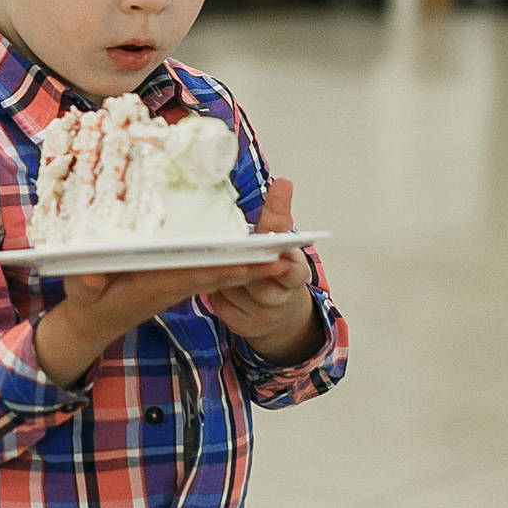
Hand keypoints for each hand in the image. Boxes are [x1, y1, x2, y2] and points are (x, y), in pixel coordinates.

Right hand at [32, 177, 319, 389]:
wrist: (91, 323)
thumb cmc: (85, 302)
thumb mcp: (79, 293)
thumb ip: (84, 283)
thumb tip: (91, 278)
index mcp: (149, 287)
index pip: (191, 277)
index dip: (219, 271)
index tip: (247, 265)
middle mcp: (168, 287)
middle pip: (215, 275)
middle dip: (248, 269)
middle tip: (283, 259)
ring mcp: (173, 285)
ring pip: (217, 274)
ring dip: (247, 267)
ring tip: (280, 254)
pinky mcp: (173, 281)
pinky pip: (208, 272)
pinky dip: (231, 264)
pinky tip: (251, 253)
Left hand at [207, 178, 323, 365]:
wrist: (279, 313)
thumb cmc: (275, 267)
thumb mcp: (280, 243)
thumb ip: (279, 217)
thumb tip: (284, 182)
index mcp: (295, 274)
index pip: (293, 270)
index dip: (286, 268)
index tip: (281, 264)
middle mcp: (281, 298)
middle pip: (259, 281)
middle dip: (243, 264)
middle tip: (226, 248)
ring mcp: (262, 315)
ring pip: (234, 289)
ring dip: (223, 272)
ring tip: (217, 255)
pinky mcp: (241, 325)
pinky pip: (219, 303)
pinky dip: (213, 289)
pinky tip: (211, 276)